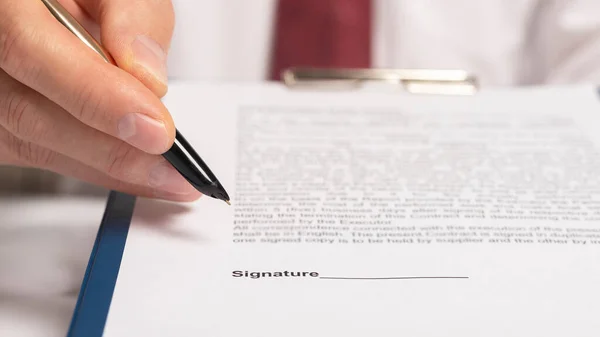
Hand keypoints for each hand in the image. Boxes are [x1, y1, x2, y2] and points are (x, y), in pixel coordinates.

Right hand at [0, 0, 200, 200]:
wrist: (50, 6)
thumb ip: (131, 13)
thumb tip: (149, 76)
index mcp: (1, 2)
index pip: (28, 49)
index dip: (95, 95)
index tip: (155, 128)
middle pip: (28, 113)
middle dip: (110, 149)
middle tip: (171, 168)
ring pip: (30, 142)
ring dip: (104, 166)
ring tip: (164, 178)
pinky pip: (32, 151)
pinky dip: (89, 164)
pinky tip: (130, 170)